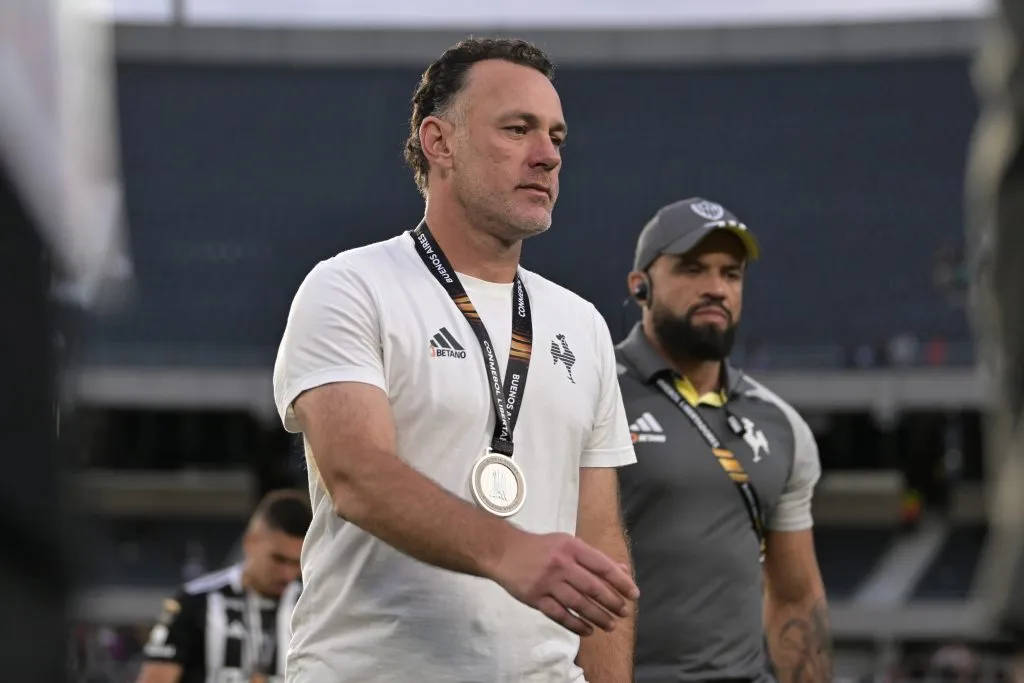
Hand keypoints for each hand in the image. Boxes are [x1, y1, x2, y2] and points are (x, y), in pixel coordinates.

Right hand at [491, 530, 638, 636]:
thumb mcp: (568, 544)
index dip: (621, 582)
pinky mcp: (535, 597)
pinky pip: (559, 614)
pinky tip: (587, 630)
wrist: (504, 552)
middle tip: (624, 613)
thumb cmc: (541, 547)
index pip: (602, 566)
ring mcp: (547, 582)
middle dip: (612, 602)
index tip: (633, 594)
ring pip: (578, 603)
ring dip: (597, 616)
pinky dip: (575, 624)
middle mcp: (561, 564)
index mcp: (572, 547)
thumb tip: (622, 571)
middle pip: (593, 587)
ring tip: (610, 625)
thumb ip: (594, 558)